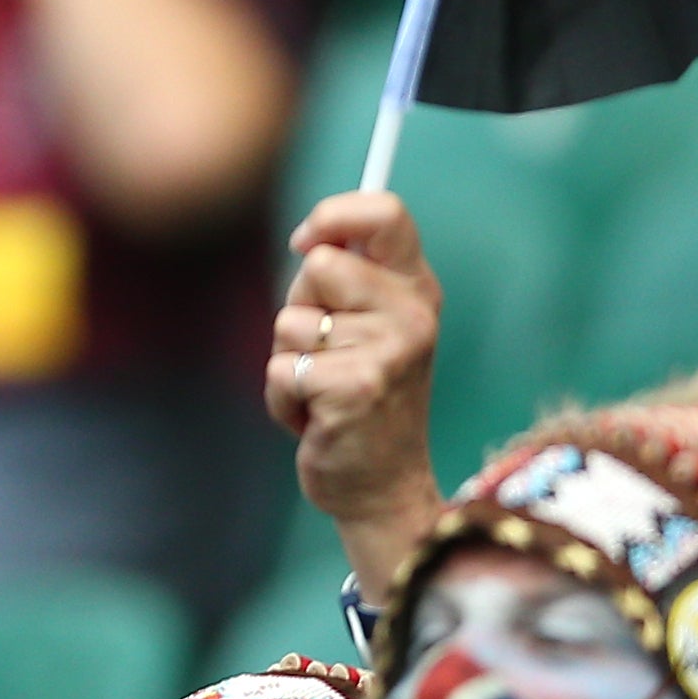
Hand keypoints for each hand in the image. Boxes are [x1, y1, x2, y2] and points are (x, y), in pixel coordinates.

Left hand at [269, 192, 443, 596]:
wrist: (382, 486)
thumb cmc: (360, 398)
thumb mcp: (365, 329)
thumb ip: (345, 280)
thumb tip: (310, 239)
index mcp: (416, 289)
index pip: (385, 213)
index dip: (333, 216)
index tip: (305, 241)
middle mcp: (413, 314)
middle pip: (318, 265)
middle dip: (300, 308)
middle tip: (327, 355)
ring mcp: (390, 351)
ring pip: (289, 322)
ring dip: (289, 362)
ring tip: (323, 392)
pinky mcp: (357, 388)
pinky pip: (281, 369)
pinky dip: (283, 399)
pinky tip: (316, 420)